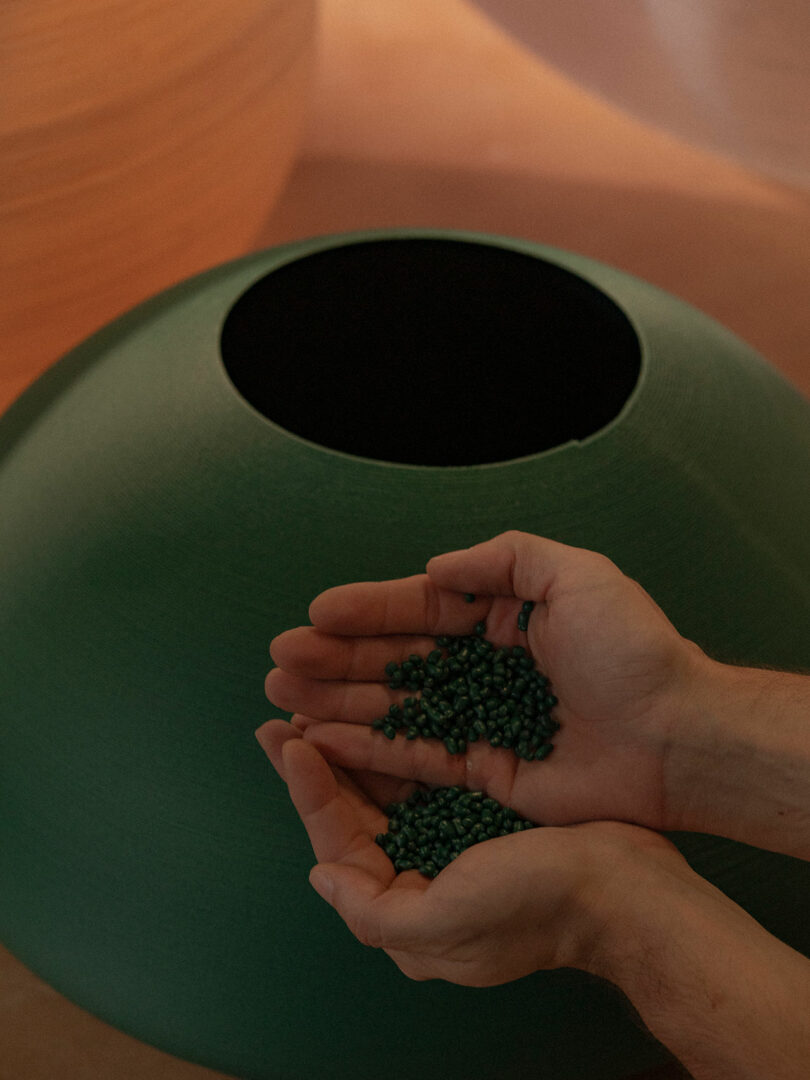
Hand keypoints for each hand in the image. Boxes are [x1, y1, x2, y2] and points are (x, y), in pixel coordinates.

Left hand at [255, 719, 685, 986]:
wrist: (624, 888)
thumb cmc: (535, 904)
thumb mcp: (446, 923)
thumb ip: (373, 911)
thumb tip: (321, 876)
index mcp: (406, 908)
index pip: (340, 842)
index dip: (310, 792)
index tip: (287, 739)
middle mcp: (420, 872)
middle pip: (354, 810)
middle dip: (317, 762)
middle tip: (282, 708)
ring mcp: (450, 838)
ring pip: (384, 784)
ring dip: (350, 743)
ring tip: (317, 700)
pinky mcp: (480, 807)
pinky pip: (424, 769)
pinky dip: (397, 740)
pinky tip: (379, 706)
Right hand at [266, 531, 708, 830]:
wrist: (676, 737)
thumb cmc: (633, 651)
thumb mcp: (577, 575)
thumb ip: (503, 558)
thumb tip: (437, 569)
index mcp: (506, 616)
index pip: (421, 609)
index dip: (368, 610)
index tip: (317, 612)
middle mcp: (487, 666)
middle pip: (396, 659)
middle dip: (336, 657)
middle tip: (281, 660)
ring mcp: (483, 718)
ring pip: (395, 706)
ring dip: (338, 700)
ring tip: (284, 695)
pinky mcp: (485, 770)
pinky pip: (417, 755)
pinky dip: (370, 747)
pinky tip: (324, 736)